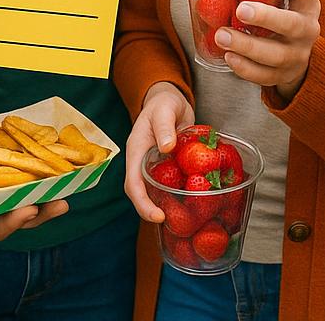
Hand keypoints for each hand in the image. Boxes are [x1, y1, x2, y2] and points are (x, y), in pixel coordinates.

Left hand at [0, 144, 67, 241]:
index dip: (50, 200)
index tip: (70, 192)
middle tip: (59, 203)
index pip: (30, 201)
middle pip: (19, 219)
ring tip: (29, 209)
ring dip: (14, 221)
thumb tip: (36, 126)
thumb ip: (4, 140)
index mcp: (0, 191)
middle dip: (41, 215)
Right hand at [124, 82, 193, 223]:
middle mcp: (142, 161)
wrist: (170, 100)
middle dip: (151, 211)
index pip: (132, 182)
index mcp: (136, 150)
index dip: (142, 202)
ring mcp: (155, 166)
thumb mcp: (164, 109)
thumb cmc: (164, 102)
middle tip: (172, 224)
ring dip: (165, 205)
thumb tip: (166, 147)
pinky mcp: (168, 167)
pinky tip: (193, 201)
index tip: (158, 216)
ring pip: (155, 191)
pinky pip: (170, 184)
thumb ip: (164, 125)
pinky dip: (178, 194)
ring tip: (183, 219)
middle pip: (140, 193)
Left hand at [213, 0, 320, 101]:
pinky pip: (266, 76)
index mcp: (306, 2)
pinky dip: (246, 68)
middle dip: (266, 17)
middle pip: (292, 24)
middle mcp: (307, 29)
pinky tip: (228, 57)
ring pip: (276, 54)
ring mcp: (297, 55)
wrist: (296, 54)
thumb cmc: (280, 11)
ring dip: (247, 46)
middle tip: (241, 9)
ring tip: (221, 35)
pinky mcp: (284, 76)